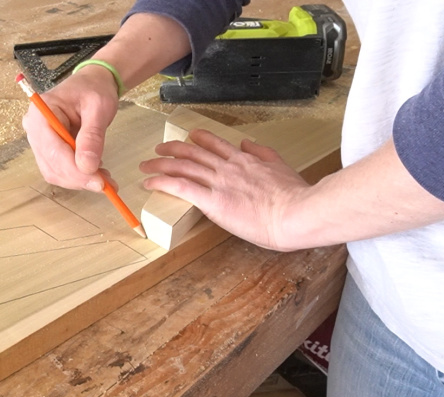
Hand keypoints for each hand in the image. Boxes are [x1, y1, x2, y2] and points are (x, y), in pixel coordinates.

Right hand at [21, 65, 119, 190]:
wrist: (92, 84)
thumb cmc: (94, 89)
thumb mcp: (99, 107)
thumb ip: (92, 136)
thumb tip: (87, 166)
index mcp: (41, 112)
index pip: (53, 150)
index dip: (74, 170)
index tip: (99, 182)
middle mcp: (34, 128)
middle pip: (52, 165)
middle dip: (79, 178)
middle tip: (107, 184)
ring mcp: (39, 141)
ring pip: (55, 172)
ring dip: (80, 180)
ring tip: (105, 178)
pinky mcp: (48, 150)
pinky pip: (59, 170)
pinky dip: (78, 176)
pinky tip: (96, 172)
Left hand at [139, 129, 310, 250]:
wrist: (296, 212)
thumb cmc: (294, 197)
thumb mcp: (281, 166)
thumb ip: (263, 153)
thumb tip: (247, 143)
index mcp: (245, 160)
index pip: (216, 144)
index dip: (198, 139)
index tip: (189, 137)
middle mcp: (228, 167)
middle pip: (193, 152)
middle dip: (172, 149)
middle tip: (158, 150)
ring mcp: (219, 183)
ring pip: (183, 166)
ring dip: (161, 165)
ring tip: (147, 166)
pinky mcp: (213, 201)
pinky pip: (181, 187)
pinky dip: (163, 182)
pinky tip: (150, 183)